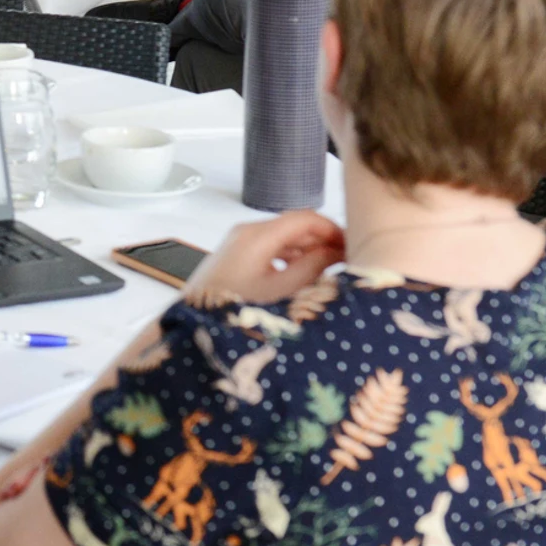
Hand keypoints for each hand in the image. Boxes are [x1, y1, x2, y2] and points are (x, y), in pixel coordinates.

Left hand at [183, 210, 345, 305]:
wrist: (192, 327)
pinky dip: (288, 258)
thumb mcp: (283, 291)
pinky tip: (300, 276)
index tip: (354, 246)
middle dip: (321, 241)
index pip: (305, 218)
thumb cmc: (238, 309)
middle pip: (293, 226)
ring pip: (281, 239)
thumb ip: (313, 267)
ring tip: (329, 271)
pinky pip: (267, 250)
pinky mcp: (232, 258)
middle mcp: (246, 231)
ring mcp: (236, 244)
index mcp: (258, 234)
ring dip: (305, 251)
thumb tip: (337, 251)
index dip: (333, 229)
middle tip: (346, 261)